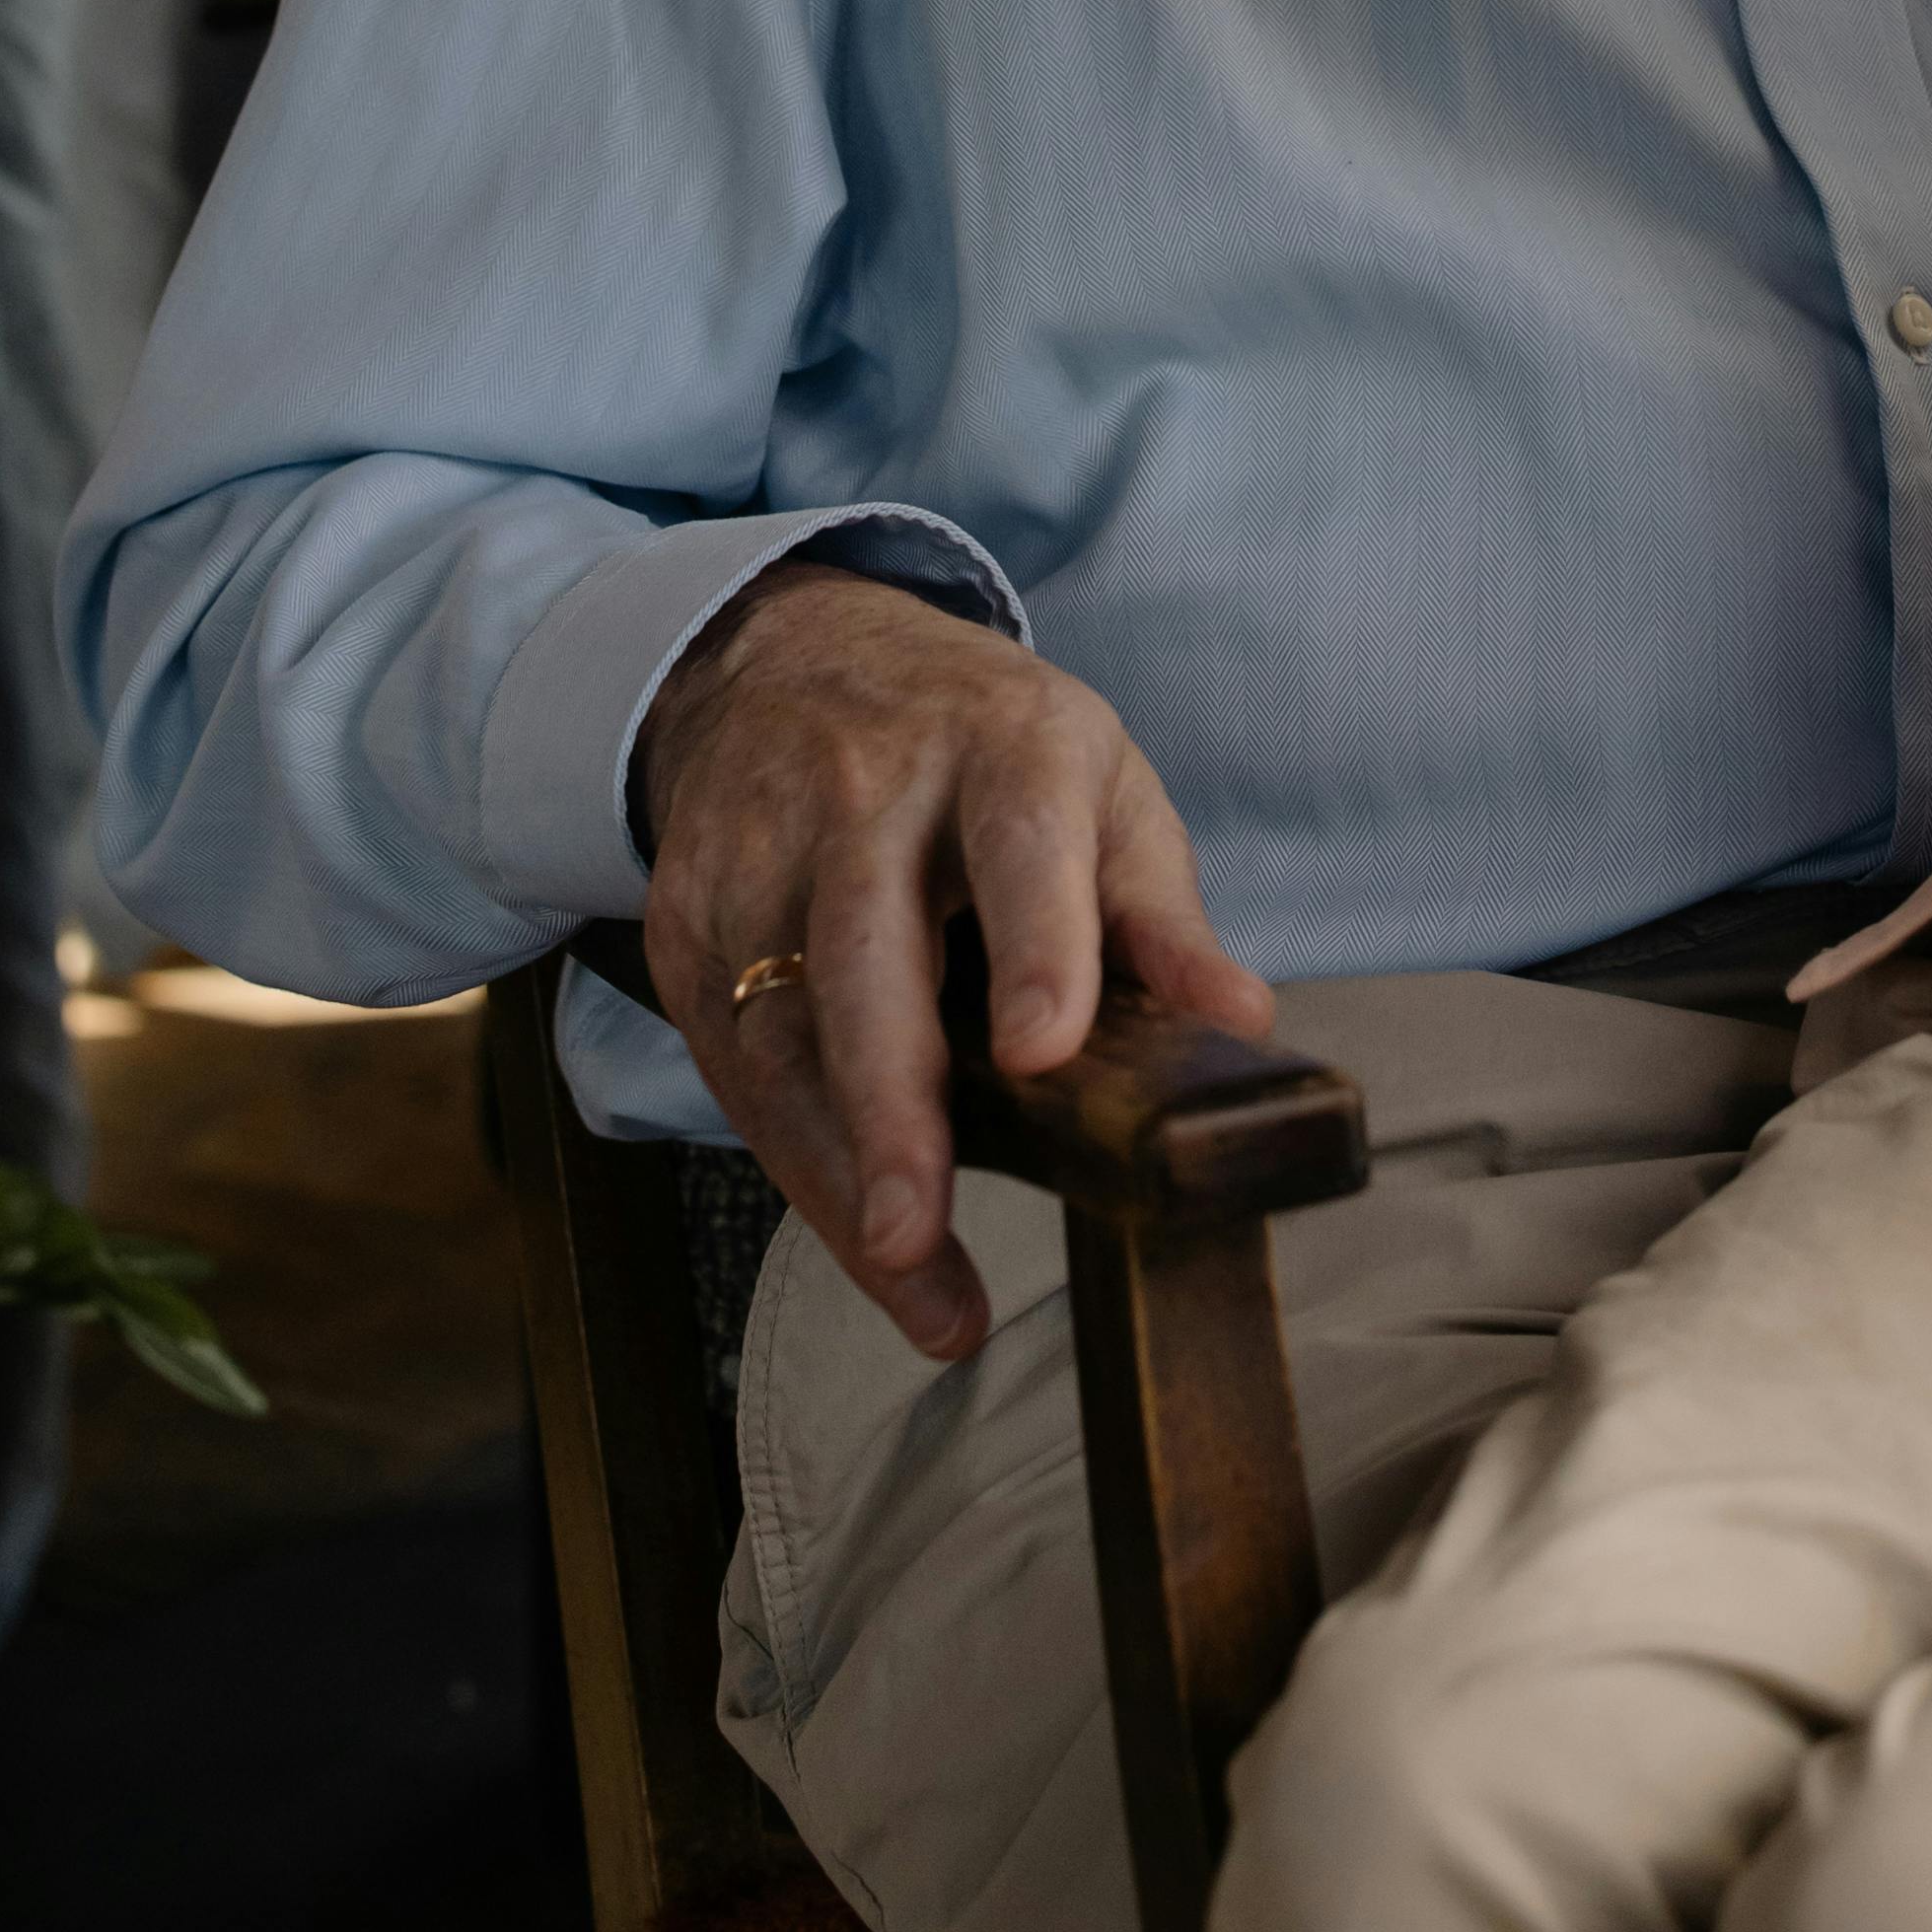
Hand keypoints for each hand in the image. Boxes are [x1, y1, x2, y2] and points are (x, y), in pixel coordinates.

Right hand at [635, 561, 1271, 1359]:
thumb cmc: (984, 746)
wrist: (796, 657)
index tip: (1045, 1049)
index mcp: (1004, 742)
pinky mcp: (687, 914)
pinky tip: (849, 1223)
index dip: (1036, 944)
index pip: (1022, 838)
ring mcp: (761, 847)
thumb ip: (1164, 913)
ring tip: (907, 1274)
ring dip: (836, 1169)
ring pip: (781, 1025)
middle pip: (867, 950)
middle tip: (917, 1231)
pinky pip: (727, 1055)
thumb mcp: (1099, 786)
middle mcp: (868, 785)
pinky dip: (788, 1153)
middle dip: (890, 1102)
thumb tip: (1243, 1024)